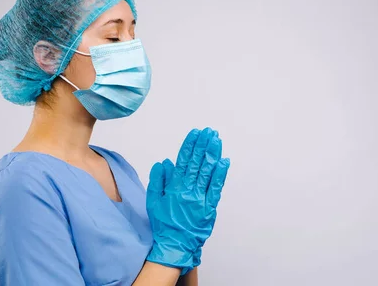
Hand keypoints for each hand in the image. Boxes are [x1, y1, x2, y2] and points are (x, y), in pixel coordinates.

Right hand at [146, 128, 229, 271]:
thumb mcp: (154, 202)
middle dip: (203, 145)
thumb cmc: (164, 224)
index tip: (195, 133)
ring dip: (212, 154)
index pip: (183, 161)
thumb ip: (158, 181)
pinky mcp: (209, 207)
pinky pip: (216, 188)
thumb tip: (164, 162)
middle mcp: (188, 190)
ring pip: (207, 171)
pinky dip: (220, 174)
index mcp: (175, 187)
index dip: (190, 145)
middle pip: (197, 163)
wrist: (174, 245)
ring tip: (216, 140)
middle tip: (209, 131)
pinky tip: (224, 161)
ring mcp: (200, 198)